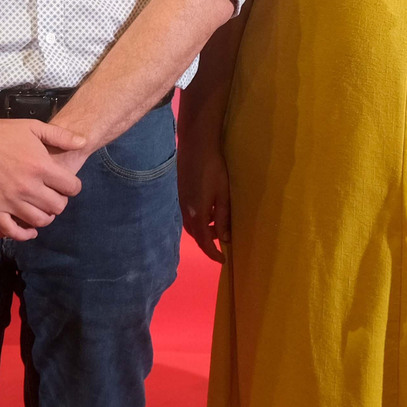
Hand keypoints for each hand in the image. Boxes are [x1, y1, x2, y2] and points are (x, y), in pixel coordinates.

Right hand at [0, 115, 86, 239]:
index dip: (72, 187)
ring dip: (45, 217)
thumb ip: (61, 136)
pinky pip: (12, 230)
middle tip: (54, 197)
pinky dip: (23, 234)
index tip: (67, 186)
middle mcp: (28, 186)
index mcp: (41, 167)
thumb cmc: (5, 132)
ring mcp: (10, 200)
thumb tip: (84, 143)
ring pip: (39, 220)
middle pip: (57, 206)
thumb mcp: (35, 127)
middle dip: (60, 202)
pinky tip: (29, 230)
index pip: (71, 188)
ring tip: (43, 209)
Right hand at [178, 134, 232, 262]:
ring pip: (191, 225)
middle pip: (196, 235)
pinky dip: (199, 220)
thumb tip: (225, 238)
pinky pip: (189, 215)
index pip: (204, 242)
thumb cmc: (213, 168)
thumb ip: (223, 217)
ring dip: (204, 230)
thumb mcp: (223, 194)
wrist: (195, 146)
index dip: (213, 253)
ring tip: (218, 225)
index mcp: (197, 214)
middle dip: (208, 242)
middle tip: (223, 242)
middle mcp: (186, 211)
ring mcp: (181, 202)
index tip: (223, 260)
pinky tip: (209, 210)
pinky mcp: (181, 194)